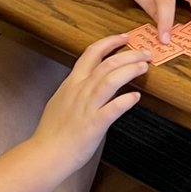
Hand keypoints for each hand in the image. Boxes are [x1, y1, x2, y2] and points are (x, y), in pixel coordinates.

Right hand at [33, 34, 150, 173]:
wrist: (45, 154)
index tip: (125, 37)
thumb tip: (89, 80)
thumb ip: (76, 88)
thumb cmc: (53, 131)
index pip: (92, 53)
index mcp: (72, 83)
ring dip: (130, 71)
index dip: (110, 42)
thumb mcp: (61, 100)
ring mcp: (87, 107)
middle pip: (107, 63)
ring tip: (144, 67)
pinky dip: (125, 101)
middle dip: (129, 54)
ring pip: (110, 80)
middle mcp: (80, 91)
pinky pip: (112, 109)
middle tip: (145, 52)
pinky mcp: (93, 125)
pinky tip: (135, 97)